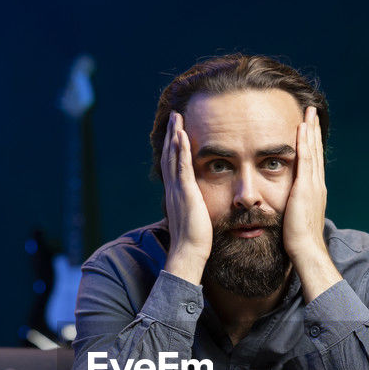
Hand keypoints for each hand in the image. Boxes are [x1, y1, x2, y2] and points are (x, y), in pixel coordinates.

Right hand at [161, 111, 212, 284]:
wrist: (189, 253)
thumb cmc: (194, 241)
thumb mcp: (194, 218)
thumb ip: (194, 208)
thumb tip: (198, 206)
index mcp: (176, 195)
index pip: (173, 165)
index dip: (174, 147)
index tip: (177, 131)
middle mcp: (174, 189)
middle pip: (170, 155)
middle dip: (172, 134)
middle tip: (175, 116)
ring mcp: (178, 190)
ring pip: (173, 157)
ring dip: (175, 135)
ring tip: (177, 118)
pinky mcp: (186, 193)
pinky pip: (182, 167)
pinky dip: (180, 150)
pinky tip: (181, 135)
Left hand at [284, 106, 339, 299]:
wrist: (306, 250)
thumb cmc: (299, 241)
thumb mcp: (296, 219)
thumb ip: (294, 208)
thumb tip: (287, 207)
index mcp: (315, 192)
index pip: (314, 162)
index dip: (312, 144)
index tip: (309, 128)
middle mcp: (317, 185)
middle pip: (316, 151)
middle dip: (314, 131)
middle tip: (313, 112)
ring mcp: (313, 185)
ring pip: (312, 151)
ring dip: (310, 130)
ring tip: (309, 112)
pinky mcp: (305, 188)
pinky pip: (305, 159)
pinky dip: (304, 142)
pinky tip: (302, 128)